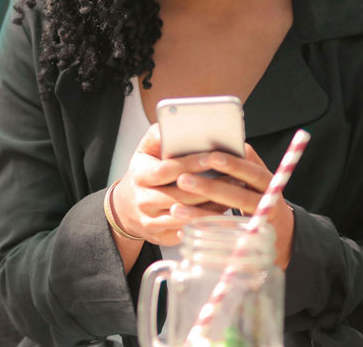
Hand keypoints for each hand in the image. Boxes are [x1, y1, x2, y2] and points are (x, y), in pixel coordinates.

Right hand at [109, 124, 230, 246]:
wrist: (126, 208)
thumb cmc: (144, 173)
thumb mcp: (145, 151)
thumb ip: (158, 136)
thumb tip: (171, 125)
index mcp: (140, 176)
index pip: (168, 170)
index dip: (192, 164)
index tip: (214, 156)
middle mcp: (143, 201)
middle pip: (181, 196)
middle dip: (210, 186)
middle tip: (236, 175)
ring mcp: (152, 222)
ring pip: (188, 215)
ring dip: (214, 204)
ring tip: (234, 191)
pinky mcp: (162, 237)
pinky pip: (190, 229)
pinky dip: (208, 219)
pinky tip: (224, 208)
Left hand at [172, 144, 295, 268]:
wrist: (279, 232)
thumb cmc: (254, 194)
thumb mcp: (251, 177)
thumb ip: (237, 163)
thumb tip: (206, 143)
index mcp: (266, 181)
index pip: (253, 171)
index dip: (234, 164)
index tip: (211, 156)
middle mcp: (267, 202)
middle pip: (241, 196)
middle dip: (211, 188)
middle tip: (183, 179)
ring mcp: (260, 223)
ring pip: (229, 220)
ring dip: (202, 213)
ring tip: (176, 208)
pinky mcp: (249, 241)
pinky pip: (224, 238)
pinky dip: (203, 232)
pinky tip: (182, 230)